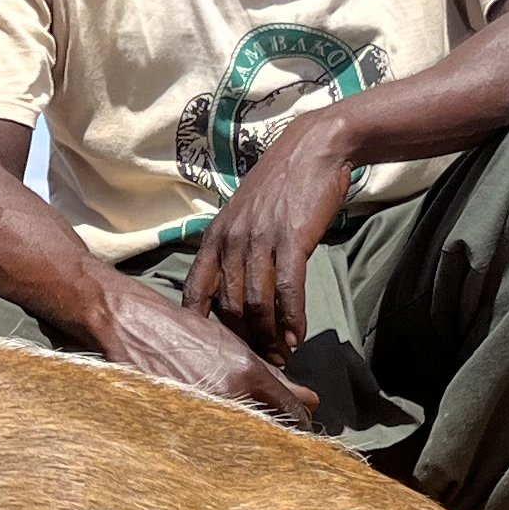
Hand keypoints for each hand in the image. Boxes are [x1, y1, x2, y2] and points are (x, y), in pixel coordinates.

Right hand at [94, 279, 319, 425]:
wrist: (131, 323)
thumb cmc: (183, 329)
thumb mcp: (232, 345)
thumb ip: (272, 374)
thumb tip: (310, 399)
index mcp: (247, 373)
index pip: (292, 411)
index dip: (301, 422)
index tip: (301, 426)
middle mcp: (229, 396)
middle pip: (270, 433)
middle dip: (276, 436)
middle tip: (278, 440)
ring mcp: (202, 413)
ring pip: (241, 442)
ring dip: (247, 443)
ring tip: (244, 438)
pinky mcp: (177, 423)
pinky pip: (208, 445)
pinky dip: (216, 445)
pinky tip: (216, 440)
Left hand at [182, 106, 355, 358]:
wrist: (313, 149)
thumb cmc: (280, 185)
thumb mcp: (243, 213)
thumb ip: (233, 247)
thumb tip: (233, 289)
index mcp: (215, 236)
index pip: (195, 289)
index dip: (199, 324)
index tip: (208, 350)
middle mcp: (232, 240)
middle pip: (229, 305)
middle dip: (244, 338)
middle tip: (260, 360)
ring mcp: (261, 240)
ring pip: (257, 303)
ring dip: (269, 335)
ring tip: (281, 356)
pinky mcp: (292, 239)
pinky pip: (288, 290)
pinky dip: (292, 319)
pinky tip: (297, 336)